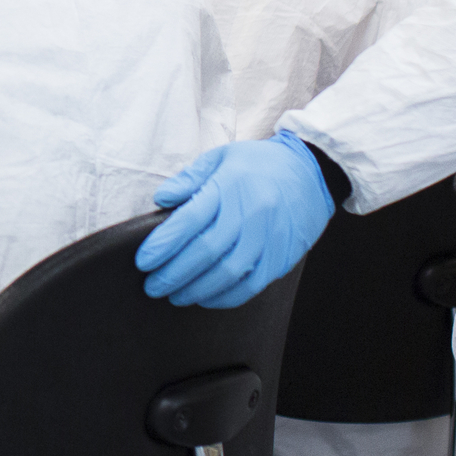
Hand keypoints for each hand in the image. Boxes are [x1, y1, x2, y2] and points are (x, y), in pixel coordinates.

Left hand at [134, 132, 333, 308]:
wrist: (311, 172)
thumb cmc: (260, 164)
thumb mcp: (221, 157)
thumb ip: (190, 178)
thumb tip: (161, 199)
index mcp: (229, 188)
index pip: (188, 222)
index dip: (163, 245)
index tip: (143, 261)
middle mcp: (249, 215)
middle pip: (204, 252)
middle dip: (173, 274)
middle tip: (152, 285)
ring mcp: (268, 239)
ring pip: (227, 274)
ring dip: (196, 290)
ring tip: (175, 295)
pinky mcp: (281, 257)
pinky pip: (251, 285)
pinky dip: (226, 297)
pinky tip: (207, 298)